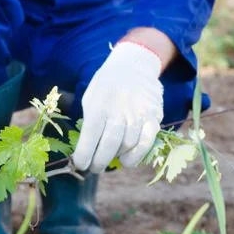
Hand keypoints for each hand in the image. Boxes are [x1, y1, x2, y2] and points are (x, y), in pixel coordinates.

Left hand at [73, 41, 163, 172]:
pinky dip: (136, 156)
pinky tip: (127, 159)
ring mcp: (139, 114)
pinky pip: (146, 143)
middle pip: (109, 146)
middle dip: (98, 162)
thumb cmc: (105, 86)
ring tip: (108, 158)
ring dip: (116, 158)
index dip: (84, 156)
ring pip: (127, 147)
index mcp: (99, 105)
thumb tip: (86, 151)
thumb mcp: (90, 98)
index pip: (90, 137)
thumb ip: (89, 123)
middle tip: (94, 168)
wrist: (133, 65)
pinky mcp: (154, 117)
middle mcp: (119, 110)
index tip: (80, 165)